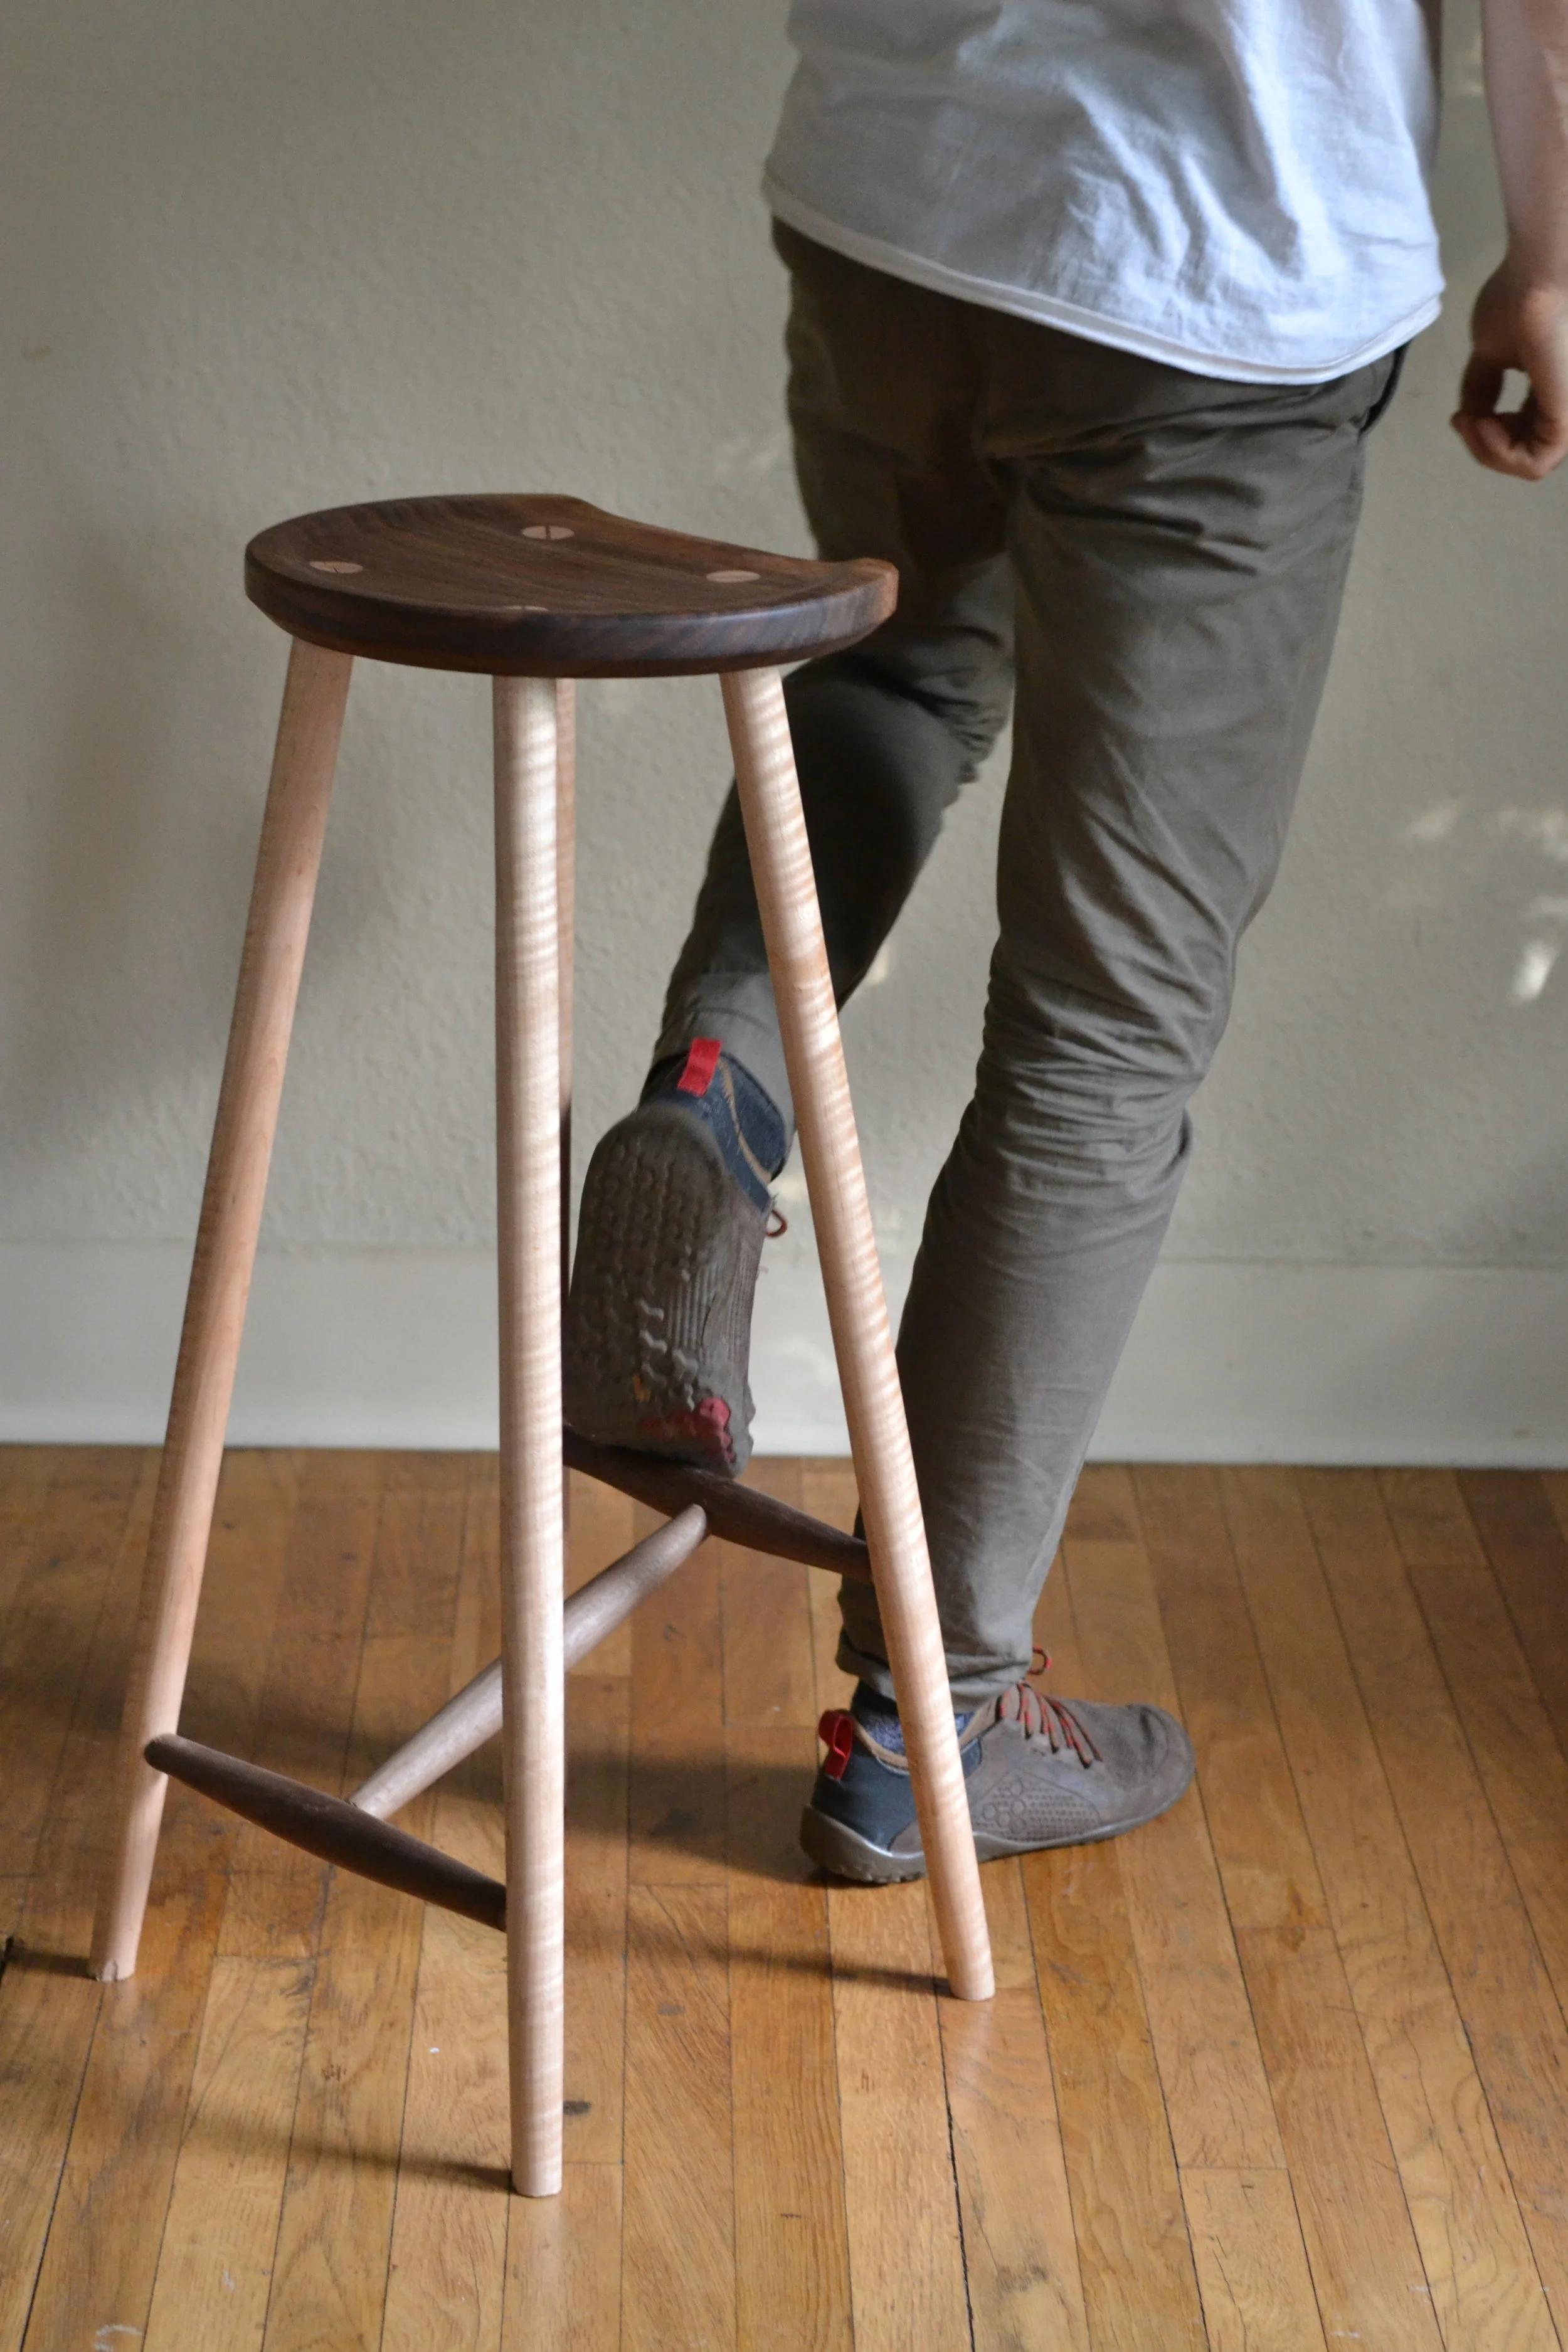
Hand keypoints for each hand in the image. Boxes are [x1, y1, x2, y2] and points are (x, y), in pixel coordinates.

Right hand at [1452, 260, 1567, 478]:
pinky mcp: (1567, 417)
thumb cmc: (1518, 300)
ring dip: (1488, 451)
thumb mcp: (1490, 354)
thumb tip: (1468, 415)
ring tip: (1473, 421)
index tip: (1459, 416)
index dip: (1484, 437)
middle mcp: (1564, 403)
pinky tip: (1482, 423)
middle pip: (1524, 455)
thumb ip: (1482, 389)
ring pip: (1529, 466)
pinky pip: (1535, 463)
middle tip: (1463, 420)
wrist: (1537, 276)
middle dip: (1484, 446)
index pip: (1522, 438)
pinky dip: (1500, 452)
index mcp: (1552, 390)